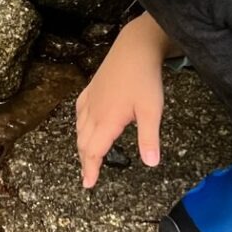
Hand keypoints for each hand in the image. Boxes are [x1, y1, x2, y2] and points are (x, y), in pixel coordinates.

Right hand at [75, 15, 167, 187]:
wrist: (134, 47)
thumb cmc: (145, 79)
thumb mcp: (152, 111)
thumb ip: (149, 138)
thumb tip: (151, 163)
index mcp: (107, 121)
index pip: (94, 151)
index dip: (91, 169)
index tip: (88, 184)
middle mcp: (94, 112)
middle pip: (84, 142)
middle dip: (85, 161)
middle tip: (87, 175)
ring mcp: (91, 99)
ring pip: (79, 128)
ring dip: (82, 145)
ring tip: (86, 156)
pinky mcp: (91, 88)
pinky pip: (79, 111)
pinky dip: (79, 124)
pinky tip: (83, 124)